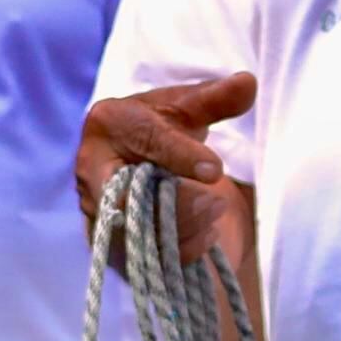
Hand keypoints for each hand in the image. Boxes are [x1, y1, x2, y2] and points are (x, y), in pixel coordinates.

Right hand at [79, 74, 257, 264]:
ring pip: (140, 233)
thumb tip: (248, 83)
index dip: (180, 155)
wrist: (133, 169)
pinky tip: (208, 229)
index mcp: (108, 123)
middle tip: (216, 202)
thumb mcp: (186, 109)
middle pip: (127, 197)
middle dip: (178, 204)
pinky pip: (148, 257)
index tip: (216, 168)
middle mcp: (91, 171)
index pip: (143, 139)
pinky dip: (185, 246)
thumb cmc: (160, 131)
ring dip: (187, 227)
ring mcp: (97, 212)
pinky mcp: (111, 246)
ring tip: (216, 208)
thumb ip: (215, 98)